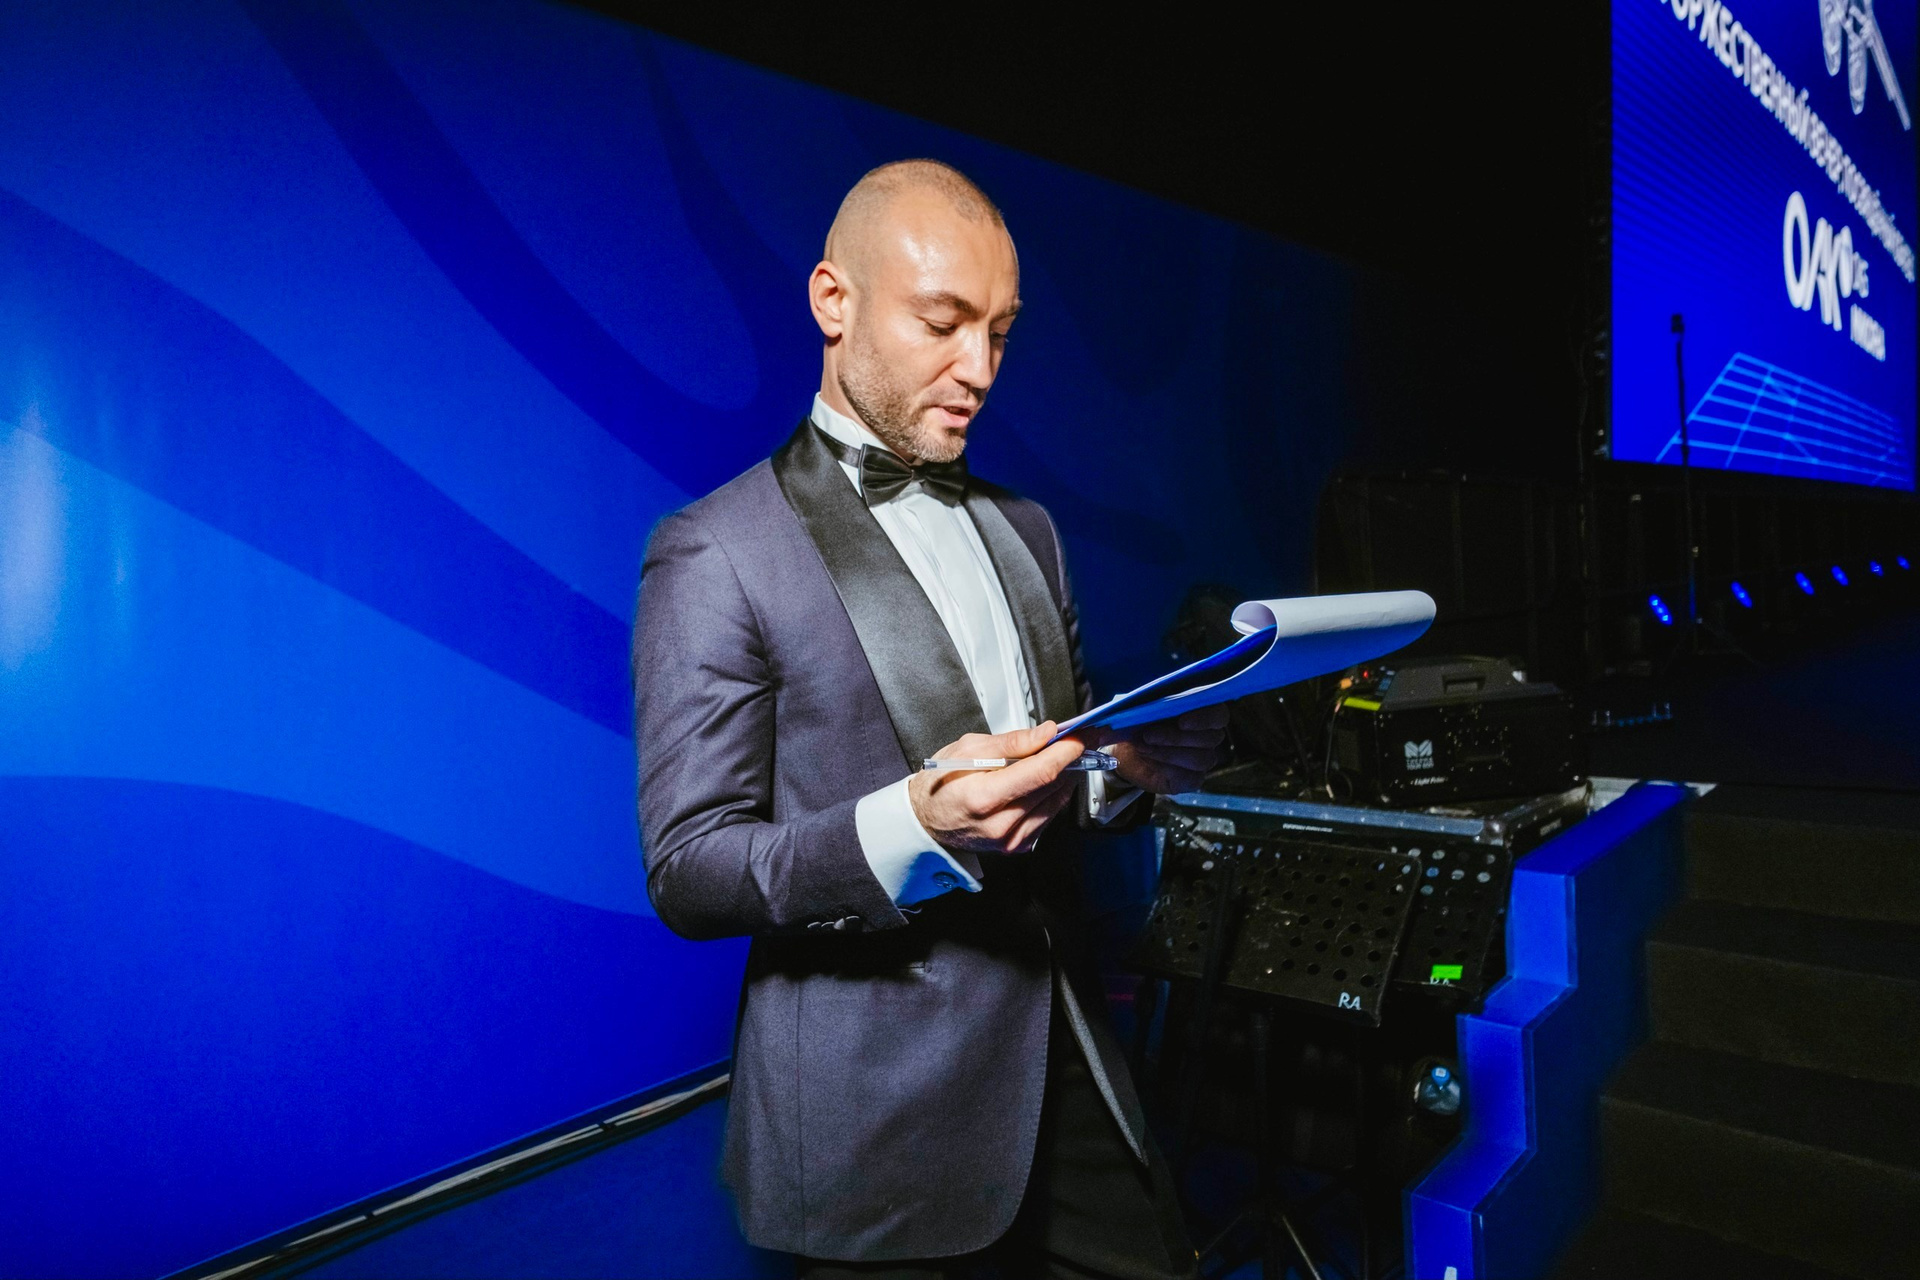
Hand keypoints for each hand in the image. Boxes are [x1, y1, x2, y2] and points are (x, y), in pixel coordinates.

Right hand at [909, 722, 1086, 854]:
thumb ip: (1012, 742)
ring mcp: (1011, 840)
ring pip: (1057, 802)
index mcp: (984, 797)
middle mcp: (1001, 825)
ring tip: (1060, 756)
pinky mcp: (1019, 846)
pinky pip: (1049, 815)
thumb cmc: (942, 782)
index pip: (1041, 773)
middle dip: (1071, 758)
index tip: (1083, 735)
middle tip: (1080, 738)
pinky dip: (1053, 794)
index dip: (1067, 751)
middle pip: (1053, 786)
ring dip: (1065, 776)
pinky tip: (1044, 780)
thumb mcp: (968, 748)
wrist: (927, 820)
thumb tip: (1046, 733)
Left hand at [1101, 705, 1229, 794]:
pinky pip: (1189, 778)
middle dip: (1175, 737)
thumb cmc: (1140, 723)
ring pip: (1200, 759)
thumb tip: (1147, 706)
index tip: (1181, 722)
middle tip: (1148, 735)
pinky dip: (1164, 767)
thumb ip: (1152, 704)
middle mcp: (1210, 736)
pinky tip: (1149, 759)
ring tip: (1143, 748)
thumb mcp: (1142, 709)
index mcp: (1204, 712)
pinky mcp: (1193, 780)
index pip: (1219, 715)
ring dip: (1167, 753)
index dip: (1204, 718)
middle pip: (1210, 739)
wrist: (1127, 750)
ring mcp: (1204, 759)